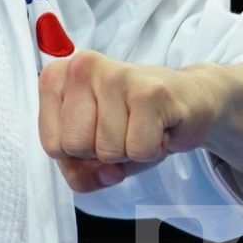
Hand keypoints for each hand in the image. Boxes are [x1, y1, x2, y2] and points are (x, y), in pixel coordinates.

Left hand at [37, 51, 221, 192]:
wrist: (190, 99)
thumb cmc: (133, 121)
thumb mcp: (93, 152)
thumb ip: (80, 174)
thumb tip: (107, 173)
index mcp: (55, 78)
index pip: (52, 145)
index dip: (79, 154)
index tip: (98, 131)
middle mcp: (80, 68)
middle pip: (75, 146)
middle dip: (102, 153)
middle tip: (122, 129)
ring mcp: (114, 76)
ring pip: (108, 150)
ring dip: (130, 151)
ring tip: (141, 126)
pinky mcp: (149, 91)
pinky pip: (138, 150)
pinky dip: (152, 150)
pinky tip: (158, 127)